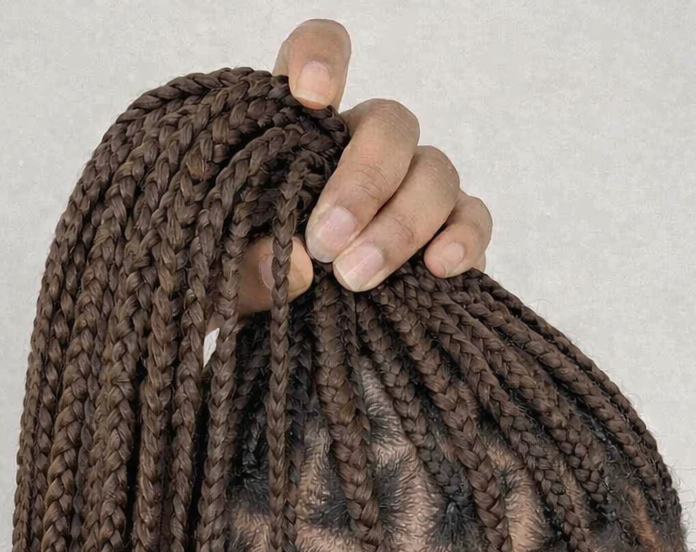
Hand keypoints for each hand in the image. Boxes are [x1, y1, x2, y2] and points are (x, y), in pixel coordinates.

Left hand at [235, 17, 491, 318]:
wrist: (282, 349)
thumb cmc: (244, 296)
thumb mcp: (223, 289)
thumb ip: (244, 276)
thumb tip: (299, 263)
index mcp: (299, 137)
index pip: (316, 59)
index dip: (322, 57)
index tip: (312, 95)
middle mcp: (362, 151)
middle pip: (390, 124)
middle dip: (363, 182)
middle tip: (326, 243)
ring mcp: (412, 190)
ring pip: (434, 172)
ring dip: (399, 225)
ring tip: (356, 278)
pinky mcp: (448, 235)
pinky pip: (472, 219)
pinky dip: (462, 239)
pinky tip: (436, 269)